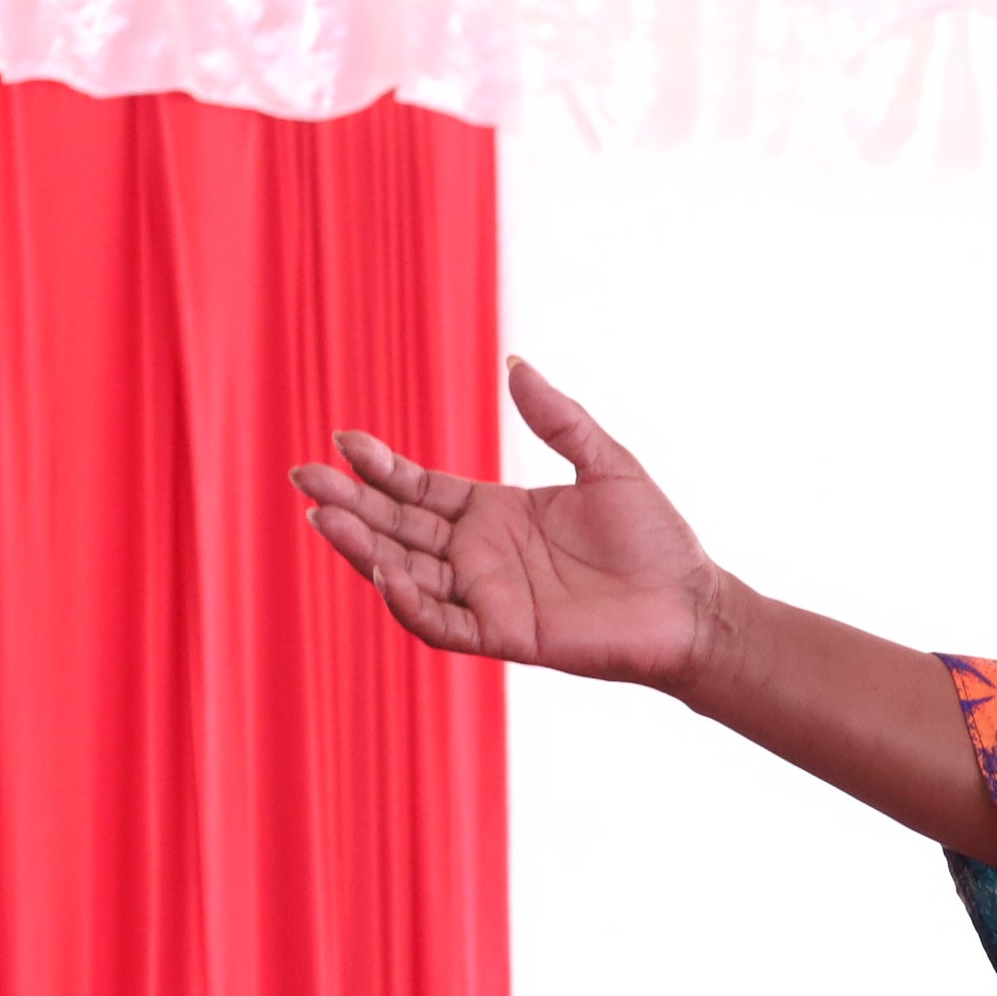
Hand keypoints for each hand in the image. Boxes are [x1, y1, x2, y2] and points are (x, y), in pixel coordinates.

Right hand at [291, 361, 723, 690]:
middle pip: (397, 527)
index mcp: (495, 514)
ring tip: (322, 516)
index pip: (418, 489)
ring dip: (362, 547)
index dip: (380, 468)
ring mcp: (488, 596)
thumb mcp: (606, 463)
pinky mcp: (504, 633)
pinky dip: (409, 601)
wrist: (692, 603)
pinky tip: (384, 570)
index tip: (345, 440)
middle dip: (350, 504)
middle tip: (303, 476)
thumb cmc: (656, 539)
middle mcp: (480, 555)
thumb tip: (516, 362)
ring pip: (406, 572)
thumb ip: (558, 419)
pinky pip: (442, 621)